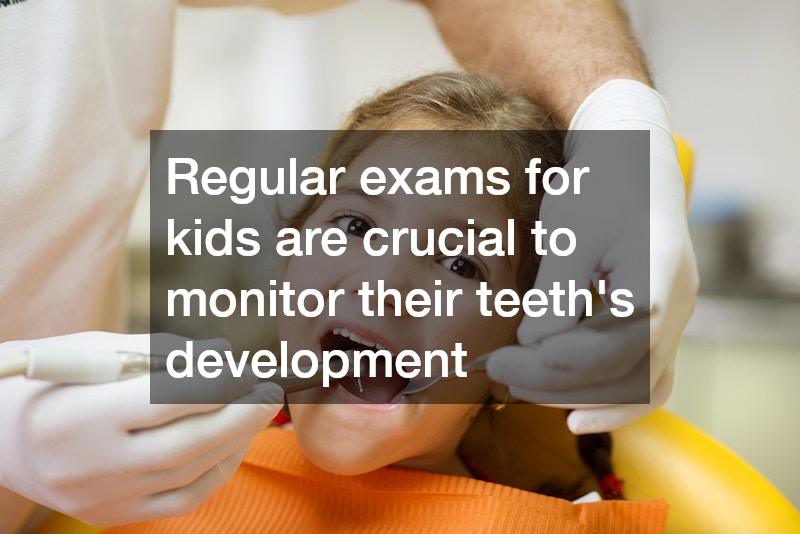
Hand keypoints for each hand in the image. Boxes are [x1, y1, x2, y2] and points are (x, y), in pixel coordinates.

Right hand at [0, 331, 283, 525]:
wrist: (3, 439)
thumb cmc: (57, 381)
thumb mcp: (96, 350)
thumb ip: (160, 351)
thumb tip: (225, 356)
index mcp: (77, 414)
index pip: (165, 400)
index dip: (216, 384)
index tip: (246, 369)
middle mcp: (87, 464)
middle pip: (184, 444)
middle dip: (239, 415)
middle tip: (270, 392)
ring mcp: (99, 498)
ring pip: (189, 471)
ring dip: (234, 439)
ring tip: (257, 412)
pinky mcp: (110, 516)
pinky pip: (181, 498)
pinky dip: (217, 470)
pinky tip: (234, 443)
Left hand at [487, 80, 698, 433]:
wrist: (634, 155)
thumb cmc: (600, 184)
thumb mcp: (571, 229)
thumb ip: (555, 291)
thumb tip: (533, 345)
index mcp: (657, 280)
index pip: (606, 349)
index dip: (548, 366)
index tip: (498, 361)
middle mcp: (676, 307)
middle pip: (623, 376)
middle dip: (555, 385)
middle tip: (499, 375)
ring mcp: (674, 318)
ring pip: (640, 387)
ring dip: (580, 397)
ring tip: (523, 392)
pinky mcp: (659, 322)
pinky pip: (647, 378)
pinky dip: (613, 402)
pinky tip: (572, 414)